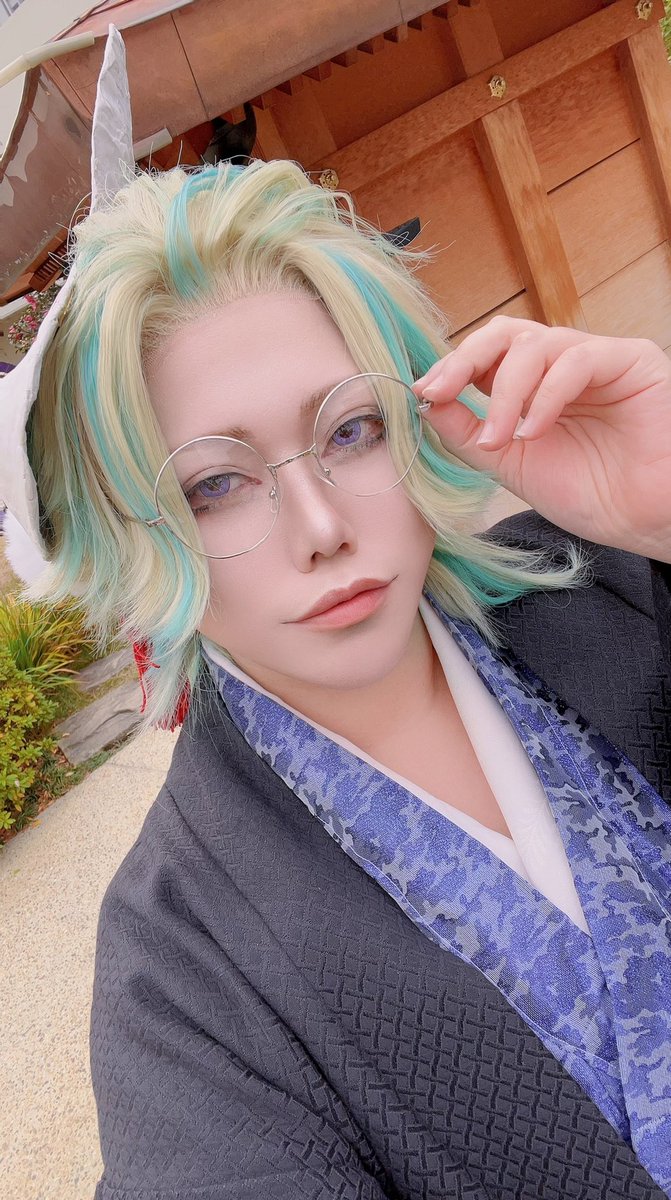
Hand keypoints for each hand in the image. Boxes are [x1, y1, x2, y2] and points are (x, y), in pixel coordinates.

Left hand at [412, 317, 670, 561]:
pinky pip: (577, 359)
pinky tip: (535, 430)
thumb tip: (425, 401)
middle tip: (438, 392)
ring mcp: (597, 359)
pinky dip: (546, 394)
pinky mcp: (631, 360)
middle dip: (464, 361)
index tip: (422, 392)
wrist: (646, 520)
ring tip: (500, 439)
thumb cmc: (591, 494)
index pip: (486, 355)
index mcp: (533, 386)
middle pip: (506, 334)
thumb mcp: (512, 465)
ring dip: (506, 393)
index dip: (451, 367)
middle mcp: (563, 365)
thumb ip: (468, 434)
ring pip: (536, 345)